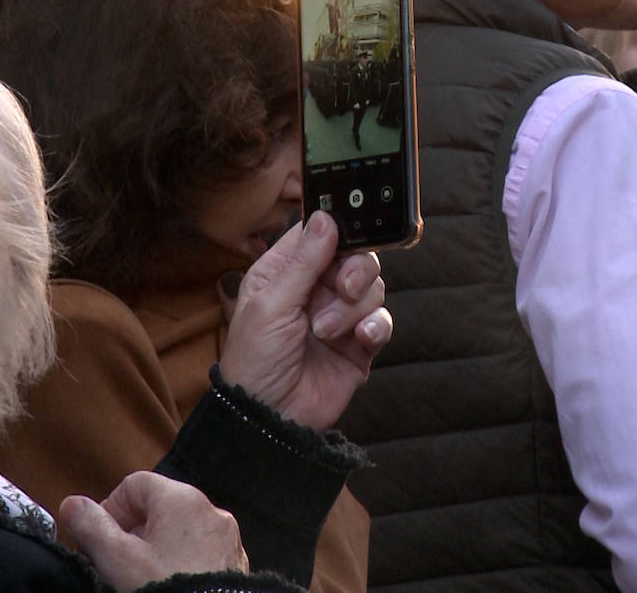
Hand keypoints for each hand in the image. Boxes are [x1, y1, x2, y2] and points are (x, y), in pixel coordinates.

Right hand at [61, 471, 247, 592]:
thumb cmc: (165, 590)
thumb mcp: (115, 558)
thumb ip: (89, 526)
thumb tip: (72, 505)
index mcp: (182, 498)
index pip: (134, 485)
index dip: (109, 511)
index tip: (99, 541)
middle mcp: (210, 512)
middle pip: (157, 508)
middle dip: (130, 534)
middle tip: (114, 564)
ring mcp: (225, 539)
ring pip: (178, 532)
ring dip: (153, 550)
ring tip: (139, 579)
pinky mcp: (233, 564)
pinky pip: (198, 553)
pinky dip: (178, 564)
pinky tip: (167, 586)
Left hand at [218, 210, 391, 432]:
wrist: (270, 419)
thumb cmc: (255, 361)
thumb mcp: (271, 305)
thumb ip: (303, 262)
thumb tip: (325, 218)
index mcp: (284, 272)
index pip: (319, 234)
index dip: (336, 230)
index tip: (347, 236)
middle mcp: (314, 289)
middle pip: (355, 256)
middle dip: (354, 270)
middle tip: (342, 289)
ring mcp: (339, 316)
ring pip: (371, 287)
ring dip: (353, 307)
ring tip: (326, 332)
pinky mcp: (358, 344)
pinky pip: (381, 320)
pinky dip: (375, 326)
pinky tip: (359, 339)